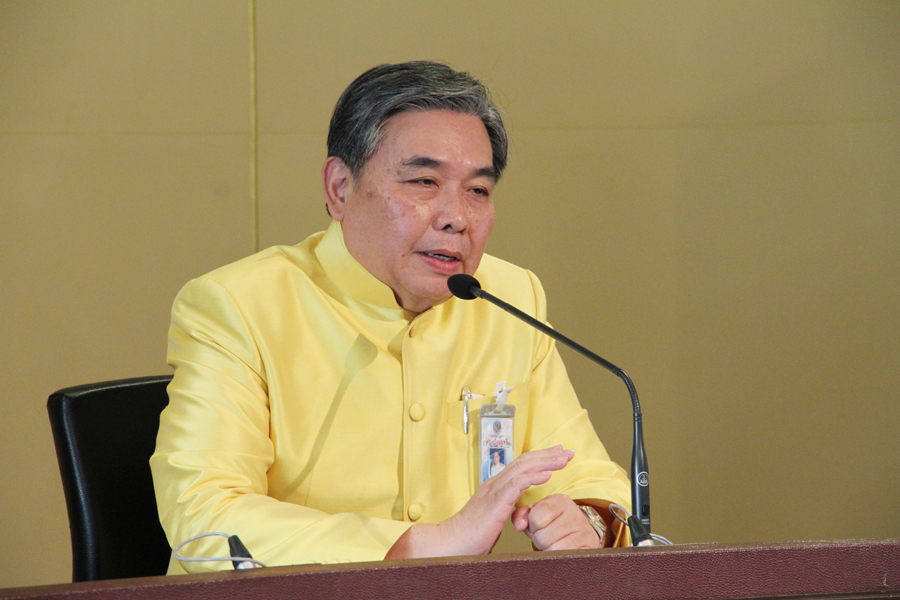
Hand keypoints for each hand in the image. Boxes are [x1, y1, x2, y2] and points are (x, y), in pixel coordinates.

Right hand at [385, 445, 573, 558]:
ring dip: (545, 462)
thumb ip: (504, 511)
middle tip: (566, 450)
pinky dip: (533, 477)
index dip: (539, 458)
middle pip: (525, 462)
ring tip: (563, 458)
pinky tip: (547, 475)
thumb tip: (518, 514)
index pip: (520, 466)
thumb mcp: (492, 519)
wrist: (449, 543)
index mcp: (495, 487)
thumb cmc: (469, 537)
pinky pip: (516, 485)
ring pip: (523, 469)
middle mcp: (495, 484)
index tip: (556, 454)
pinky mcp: (495, 503)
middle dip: (548, 455)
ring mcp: (494, 491)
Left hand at [512, 494, 602, 550]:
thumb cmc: (553, 522)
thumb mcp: (536, 513)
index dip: (532, 526)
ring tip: (554, 543)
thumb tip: (518, 525)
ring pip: (552, 548)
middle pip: (542, 536)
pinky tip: (562, 550)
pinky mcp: (588, 547)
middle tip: (547, 536)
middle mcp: (575, 513)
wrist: (580, 533)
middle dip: (539, 540)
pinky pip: (564, 557)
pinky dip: (559, 557)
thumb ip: (521, 515)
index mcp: (560, 501)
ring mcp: (584, 531)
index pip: (535, 518)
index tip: (538, 525)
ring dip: (548, 549)